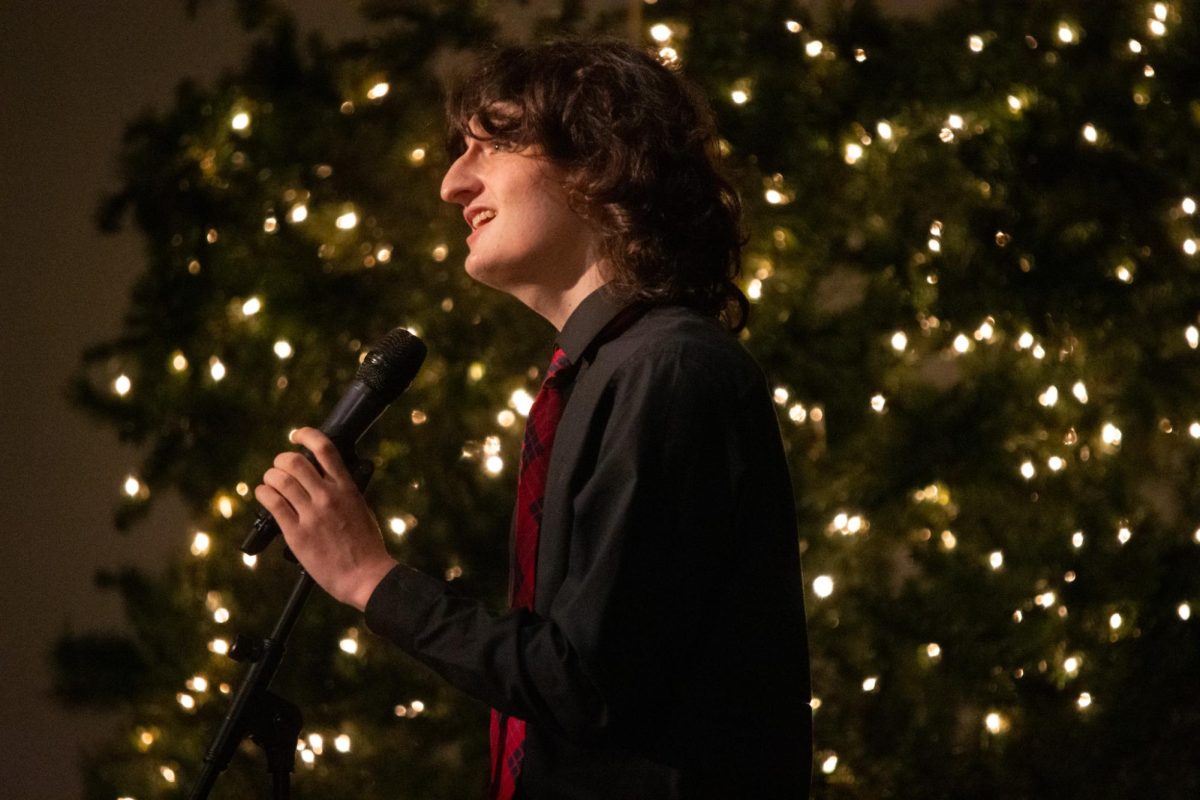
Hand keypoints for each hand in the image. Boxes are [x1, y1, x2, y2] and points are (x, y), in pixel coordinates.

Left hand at [254, 427, 396, 610]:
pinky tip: (264, 496)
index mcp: (347, 488)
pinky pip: (273, 504)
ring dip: (270, 477)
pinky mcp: (297, 533)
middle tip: (279, 466)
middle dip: (281, 459)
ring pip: (280, 481)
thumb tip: (326, 479)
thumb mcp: (361, 509)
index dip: (307, 436)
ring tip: (270, 482)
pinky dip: (264, 494)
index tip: (297, 436)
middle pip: (295, 462)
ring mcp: (312, 514)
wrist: (366, 576)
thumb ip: (344, 492)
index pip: (326, 449)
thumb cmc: (366, 546)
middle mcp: (328, 496)